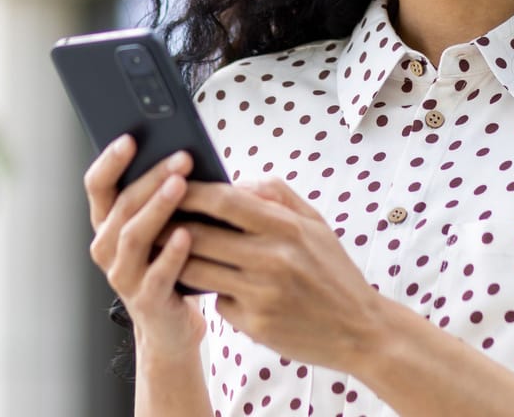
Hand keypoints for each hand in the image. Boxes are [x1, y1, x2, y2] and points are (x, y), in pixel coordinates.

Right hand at [83, 135, 203, 354]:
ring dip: (158, 207)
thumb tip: (182, 154)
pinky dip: (172, 252)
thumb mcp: (160, 227)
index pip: (97, 185)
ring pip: (133, 235)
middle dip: (151, 177)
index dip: (110, 161)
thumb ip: (160, 197)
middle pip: (121, 205)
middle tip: (180, 157)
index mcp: (106, 224)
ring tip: (181, 186)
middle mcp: (106, 248)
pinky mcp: (146, 300)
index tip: (130, 138)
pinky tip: (188, 234)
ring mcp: (123, 275)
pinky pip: (157, 273)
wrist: (171, 326)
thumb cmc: (169, 264)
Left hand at [172, 175, 389, 372]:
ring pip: (198, 270)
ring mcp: (261, 294)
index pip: (224, 200)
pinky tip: (214, 285)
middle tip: (152, 218)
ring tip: (166, 249)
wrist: (361, 331)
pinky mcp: (255, 325)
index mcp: (287, 228)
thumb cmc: (335, 272)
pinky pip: (218, 300)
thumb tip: (235, 182)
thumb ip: (276, 195)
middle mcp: (272, 259)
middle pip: (200, 236)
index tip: (169, 184)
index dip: (190, 191)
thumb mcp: (315, 223)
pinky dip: (212, 291)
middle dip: (168, 225)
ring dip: (177, 259)